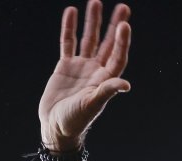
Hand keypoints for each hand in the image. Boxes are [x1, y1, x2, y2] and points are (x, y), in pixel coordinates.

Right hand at [38, 0, 131, 150]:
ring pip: (89, 39)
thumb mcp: (92, 105)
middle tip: (123, 7)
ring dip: (93, 22)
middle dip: (114, 25)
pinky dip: (69, 28)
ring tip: (95, 2)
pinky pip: (68, 43)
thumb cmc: (75, 120)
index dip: (122, 41)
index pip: (117, 56)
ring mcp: (81, 67)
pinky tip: (71, 12)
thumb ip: (107, 91)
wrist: (55, 127)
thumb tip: (126, 84)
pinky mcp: (65, 66)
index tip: (125, 24)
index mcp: (105, 80)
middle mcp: (96, 70)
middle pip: (108, 43)